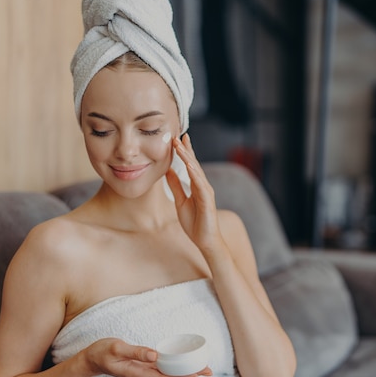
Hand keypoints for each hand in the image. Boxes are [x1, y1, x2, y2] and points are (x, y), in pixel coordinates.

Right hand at [83, 338, 211, 376]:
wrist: (91, 358)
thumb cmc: (102, 352)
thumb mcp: (117, 348)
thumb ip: (136, 351)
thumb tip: (155, 354)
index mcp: (137, 372)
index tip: (196, 374)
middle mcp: (143, 374)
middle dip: (189, 375)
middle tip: (208, 371)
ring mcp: (143, 370)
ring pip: (168, 373)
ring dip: (184, 371)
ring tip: (202, 368)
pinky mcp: (143, 365)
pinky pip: (163, 368)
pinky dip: (175, 366)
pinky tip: (183, 363)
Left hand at [165, 134, 223, 251]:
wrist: (204, 240)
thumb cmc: (195, 223)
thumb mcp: (180, 201)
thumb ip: (175, 186)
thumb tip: (168, 171)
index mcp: (196, 186)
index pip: (190, 165)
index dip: (184, 152)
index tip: (176, 139)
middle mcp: (203, 186)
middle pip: (194, 164)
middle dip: (186, 149)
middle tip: (177, 136)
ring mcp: (206, 192)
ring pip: (197, 171)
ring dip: (188, 158)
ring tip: (181, 146)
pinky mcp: (207, 200)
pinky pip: (200, 185)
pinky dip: (195, 174)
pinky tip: (189, 165)